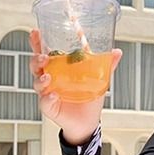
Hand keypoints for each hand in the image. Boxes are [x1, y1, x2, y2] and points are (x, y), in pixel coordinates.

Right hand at [29, 28, 121, 143]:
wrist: (88, 121)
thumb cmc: (88, 98)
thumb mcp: (98, 79)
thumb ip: (105, 65)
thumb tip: (117, 52)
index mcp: (58, 68)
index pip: (44, 52)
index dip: (38, 43)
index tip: (36, 33)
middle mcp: (50, 79)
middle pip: (36, 65)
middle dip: (36, 59)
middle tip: (44, 57)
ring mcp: (48, 92)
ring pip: (37, 83)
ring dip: (40, 79)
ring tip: (47, 77)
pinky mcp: (50, 107)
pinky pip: (45, 102)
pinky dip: (48, 99)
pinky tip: (54, 96)